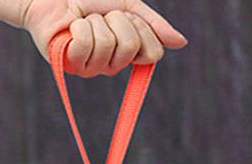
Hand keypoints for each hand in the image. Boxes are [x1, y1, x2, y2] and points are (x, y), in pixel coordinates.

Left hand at [20, 0, 186, 74]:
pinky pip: (86, 45)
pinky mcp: (70, 65)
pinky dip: (79, 26)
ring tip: (83, 20)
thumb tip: (182, 43)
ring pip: (107, 44)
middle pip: (130, 47)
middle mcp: (113, 66)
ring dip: (94, 21)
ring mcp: (92, 68)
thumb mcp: (128, 6)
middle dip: (116, 21)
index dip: (141, 29)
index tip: (125, 17)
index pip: (152, 53)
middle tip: (101, 17)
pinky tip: (71, 27)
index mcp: (128, 55)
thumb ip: (154, 25)